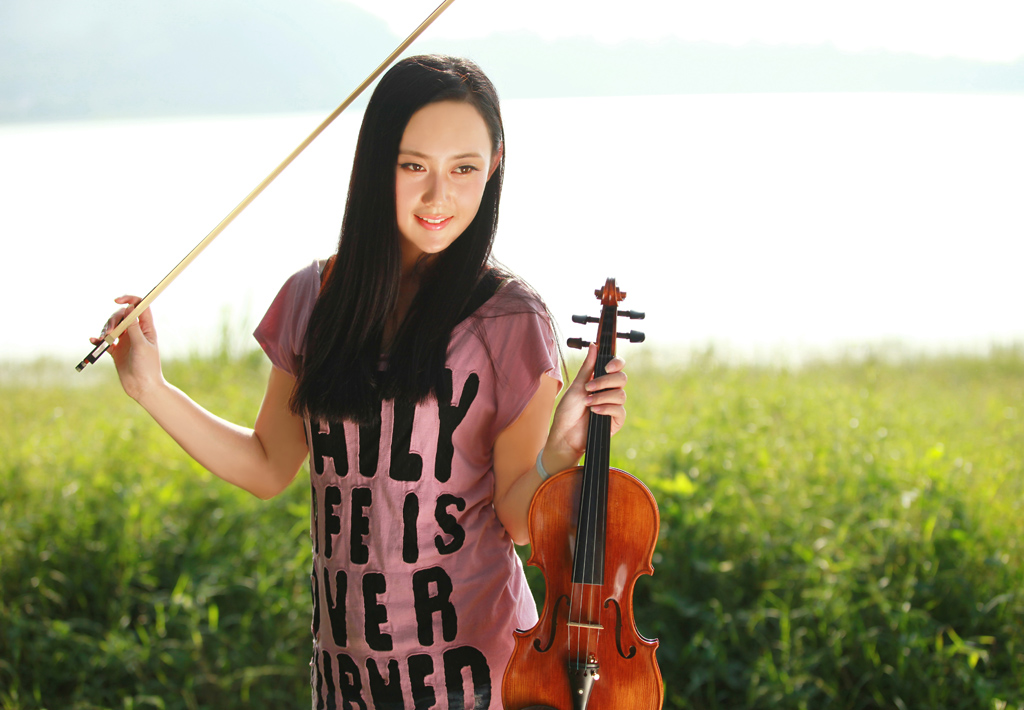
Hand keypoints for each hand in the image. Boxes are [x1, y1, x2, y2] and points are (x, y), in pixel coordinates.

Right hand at [90, 295, 163, 400]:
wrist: (142, 387)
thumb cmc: (147, 367)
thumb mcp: (141, 345)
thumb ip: (134, 327)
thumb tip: (130, 308)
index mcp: (146, 328)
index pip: (140, 306)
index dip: (129, 299)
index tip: (117, 300)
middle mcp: (136, 332)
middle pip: (122, 315)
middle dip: (112, 320)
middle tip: (109, 332)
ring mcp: (125, 341)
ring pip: (112, 326)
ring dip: (105, 329)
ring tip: (103, 340)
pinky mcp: (116, 350)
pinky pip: (105, 340)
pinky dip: (98, 339)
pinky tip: (94, 341)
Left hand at [544, 343, 626, 470]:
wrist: (565, 435)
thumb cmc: (568, 411)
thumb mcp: (576, 386)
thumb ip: (587, 367)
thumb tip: (594, 346)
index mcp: (601, 380)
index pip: (617, 366)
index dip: (616, 363)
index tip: (607, 367)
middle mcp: (609, 391)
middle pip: (622, 378)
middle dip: (605, 381)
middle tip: (589, 388)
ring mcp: (614, 406)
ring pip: (621, 394)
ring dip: (602, 397)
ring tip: (588, 403)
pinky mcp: (616, 420)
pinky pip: (619, 410)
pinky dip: (606, 408)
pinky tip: (595, 411)